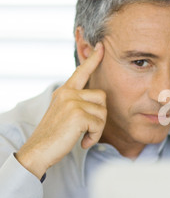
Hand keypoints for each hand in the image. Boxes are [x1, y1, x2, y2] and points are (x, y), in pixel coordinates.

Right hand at [16, 43, 106, 178]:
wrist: (39, 150)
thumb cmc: (55, 135)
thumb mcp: (64, 113)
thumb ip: (77, 103)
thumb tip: (97, 100)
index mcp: (65, 91)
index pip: (81, 72)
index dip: (93, 59)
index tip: (101, 47)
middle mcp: (68, 93)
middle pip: (102, 97)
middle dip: (100, 116)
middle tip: (87, 129)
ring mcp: (72, 102)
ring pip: (103, 112)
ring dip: (97, 129)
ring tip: (83, 136)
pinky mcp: (78, 114)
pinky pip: (99, 125)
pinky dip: (94, 137)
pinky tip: (82, 142)